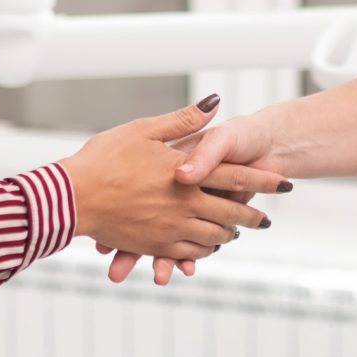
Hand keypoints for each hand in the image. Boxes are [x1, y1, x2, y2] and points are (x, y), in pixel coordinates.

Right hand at [96, 112, 287, 286]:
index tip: (286, 182)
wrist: (71, 197)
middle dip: (252, 215)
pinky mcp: (154, 246)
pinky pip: (188, 253)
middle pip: (231, 212)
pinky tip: (204, 249)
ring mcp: (170, 228)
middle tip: (264, 219)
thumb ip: (183, 120)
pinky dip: (202, 252)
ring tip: (235, 233)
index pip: (236, 175)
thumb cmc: (103, 159)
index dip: (264, 179)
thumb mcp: (144, 130)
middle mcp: (184, 203)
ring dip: (228, 235)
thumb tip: (214, 102)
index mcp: (185, 171)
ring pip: (213, 237)